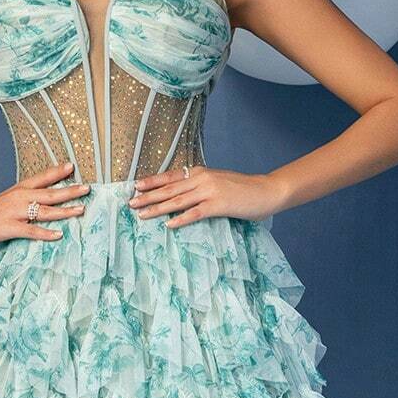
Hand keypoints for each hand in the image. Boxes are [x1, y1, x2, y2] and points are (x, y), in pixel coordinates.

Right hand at [0, 161, 90, 251]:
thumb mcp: (6, 203)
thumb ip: (24, 202)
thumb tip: (42, 204)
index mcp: (18, 190)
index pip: (41, 177)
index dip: (57, 171)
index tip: (72, 166)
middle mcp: (18, 198)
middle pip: (49, 193)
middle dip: (70, 190)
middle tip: (88, 188)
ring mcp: (13, 212)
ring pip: (44, 210)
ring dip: (64, 210)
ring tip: (81, 209)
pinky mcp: (8, 228)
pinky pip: (31, 230)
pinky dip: (45, 233)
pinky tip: (58, 235)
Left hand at [127, 166, 284, 227]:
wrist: (267, 191)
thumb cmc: (243, 189)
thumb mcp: (218, 182)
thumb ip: (200, 185)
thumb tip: (182, 194)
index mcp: (200, 172)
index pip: (170, 176)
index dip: (152, 181)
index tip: (135, 186)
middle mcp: (202, 179)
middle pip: (169, 188)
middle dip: (148, 196)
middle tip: (131, 203)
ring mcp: (210, 191)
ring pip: (177, 200)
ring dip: (158, 208)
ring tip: (142, 214)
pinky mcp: (219, 205)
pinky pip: (195, 213)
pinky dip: (180, 219)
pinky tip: (168, 225)